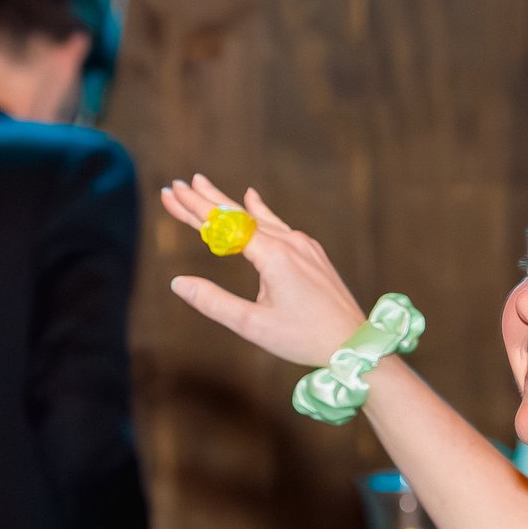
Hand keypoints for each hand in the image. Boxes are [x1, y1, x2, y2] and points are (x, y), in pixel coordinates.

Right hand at [160, 176, 367, 368]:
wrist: (355, 343)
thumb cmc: (305, 339)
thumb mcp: (253, 326)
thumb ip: (214, 302)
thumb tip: (178, 283)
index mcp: (273, 256)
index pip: (224, 225)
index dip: (194, 209)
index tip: (172, 192)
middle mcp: (289, 243)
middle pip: (239, 215)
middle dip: (205, 200)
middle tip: (178, 185)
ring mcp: (304, 246)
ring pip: (258, 218)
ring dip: (229, 204)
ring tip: (205, 186)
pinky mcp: (313, 254)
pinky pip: (279, 225)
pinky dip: (259, 212)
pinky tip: (253, 199)